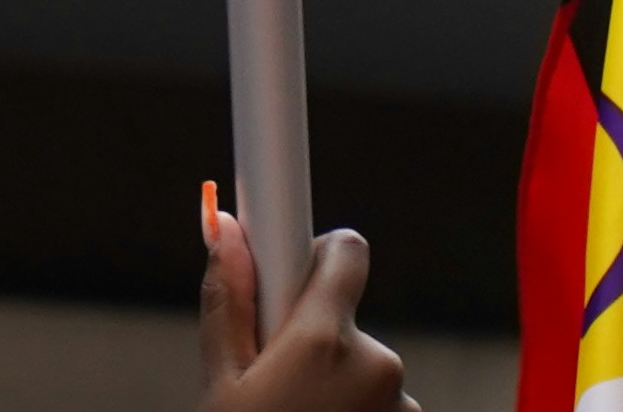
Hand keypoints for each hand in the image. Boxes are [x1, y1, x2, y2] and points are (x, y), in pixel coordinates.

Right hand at [201, 185, 416, 411]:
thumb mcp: (222, 383)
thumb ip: (228, 302)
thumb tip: (226, 228)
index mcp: (326, 341)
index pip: (345, 251)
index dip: (311, 255)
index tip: (288, 264)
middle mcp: (377, 365)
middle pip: (342, 314)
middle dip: (310, 334)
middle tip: (273, 377)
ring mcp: (401, 403)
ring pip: (358, 363)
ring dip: (331, 379)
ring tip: (295, 411)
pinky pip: (378, 397)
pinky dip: (351, 407)